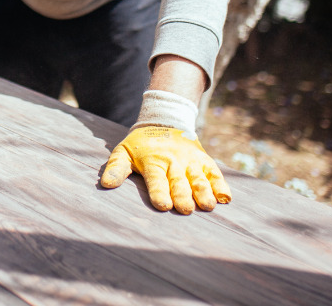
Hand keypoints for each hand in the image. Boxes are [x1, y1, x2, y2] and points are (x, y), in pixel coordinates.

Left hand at [100, 126, 231, 213]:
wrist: (164, 120)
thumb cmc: (141, 144)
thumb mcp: (124, 151)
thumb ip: (116, 167)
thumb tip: (106, 184)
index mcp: (153, 161)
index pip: (156, 179)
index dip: (159, 192)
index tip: (163, 205)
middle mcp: (173, 162)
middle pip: (179, 182)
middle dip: (183, 196)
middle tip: (186, 209)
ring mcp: (190, 161)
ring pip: (198, 178)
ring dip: (204, 192)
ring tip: (208, 206)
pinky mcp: (203, 160)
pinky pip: (214, 172)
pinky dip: (220, 184)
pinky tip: (225, 197)